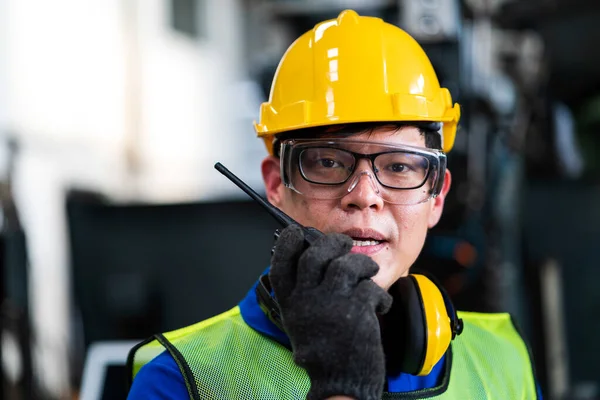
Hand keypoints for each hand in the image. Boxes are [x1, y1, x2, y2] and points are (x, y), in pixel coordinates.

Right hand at [270, 225, 392, 399]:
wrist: (340, 383)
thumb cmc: (324, 351)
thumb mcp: (302, 320)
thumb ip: (304, 292)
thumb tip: (316, 258)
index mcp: (291, 302)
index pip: (281, 262)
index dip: (288, 242)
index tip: (297, 232)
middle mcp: (307, 300)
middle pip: (315, 254)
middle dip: (331, 242)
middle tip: (343, 243)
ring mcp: (330, 304)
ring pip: (344, 264)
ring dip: (360, 263)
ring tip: (367, 271)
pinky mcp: (356, 311)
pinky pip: (370, 286)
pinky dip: (380, 294)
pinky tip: (379, 305)